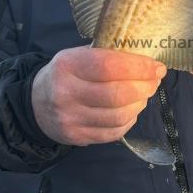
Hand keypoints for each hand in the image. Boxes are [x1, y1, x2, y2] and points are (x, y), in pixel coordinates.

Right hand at [31, 46, 165, 145]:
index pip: (109, 66)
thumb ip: (106, 55)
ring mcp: (70, 118)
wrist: (36, 104)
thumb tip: (146, 59)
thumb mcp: (77, 56)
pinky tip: (131, 110)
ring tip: (144, 95)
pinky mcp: (77, 136)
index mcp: (67, 65)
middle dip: (144, 87)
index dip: (139, 67)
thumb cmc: (66, 74)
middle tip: (154, 81)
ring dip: (139, 104)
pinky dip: (129, 120)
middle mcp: (65, 92)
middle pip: (117, 94)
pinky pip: (113, 132)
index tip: (157, 67)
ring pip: (118, 116)